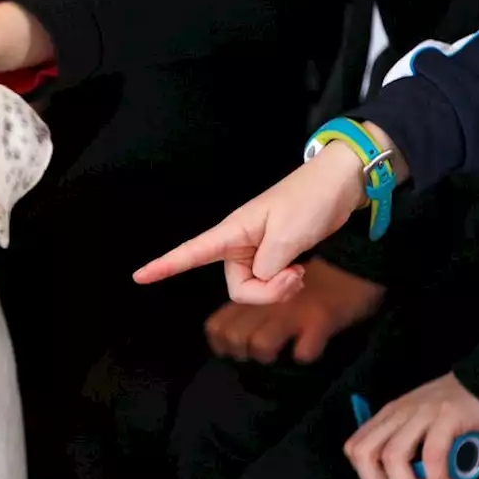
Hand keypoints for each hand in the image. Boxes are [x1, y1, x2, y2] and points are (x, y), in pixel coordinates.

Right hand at [134, 126, 408, 303]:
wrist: (339, 186)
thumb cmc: (309, 201)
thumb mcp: (288, 236)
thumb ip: (267, 267)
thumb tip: (259, 280)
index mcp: (234, 232)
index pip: (191, 251)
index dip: (165, 265)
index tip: (139, 276)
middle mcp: (239, 244)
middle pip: (237, 287)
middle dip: (266, 292)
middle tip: (295, 276)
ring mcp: (256, 251)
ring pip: (255, 289)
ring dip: (279, 289)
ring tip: (300, 271)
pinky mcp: (273, 255)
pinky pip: (268, 283)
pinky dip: (285, 285)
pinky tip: (300, 272)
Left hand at [203, 258, 384, 363]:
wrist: (356, 260)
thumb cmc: (316, 272)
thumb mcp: (276, 282)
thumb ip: (257, 299)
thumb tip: (241, 331)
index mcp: (254, 293)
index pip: (217, 325)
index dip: (220, 343)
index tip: (232, 352)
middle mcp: (268, 302)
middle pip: (234, 338)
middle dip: (242, 354)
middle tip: (259, 354)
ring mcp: (293, 310)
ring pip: (261, 345)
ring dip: (269, 357)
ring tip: (282, 353)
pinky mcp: (321, 319)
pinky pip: (304, 351)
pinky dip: (305, 355)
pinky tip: (310, 349)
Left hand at [344, 373, 478, 478]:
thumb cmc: (452, 409)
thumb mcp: (417, 421)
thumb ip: (402, 439)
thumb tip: (395, 473)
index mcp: (387, 416)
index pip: (353, 448)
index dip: (367, 473)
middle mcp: (397, 414)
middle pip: (363, 454)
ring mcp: (420, 414)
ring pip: (392, 456)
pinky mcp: (446, 417)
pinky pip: (431, 454)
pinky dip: (436, 477)